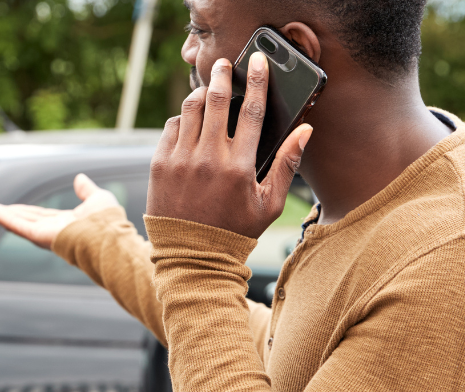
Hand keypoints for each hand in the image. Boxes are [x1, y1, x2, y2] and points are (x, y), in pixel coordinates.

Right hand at [0, 173, 120, 249]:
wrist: (108, 237)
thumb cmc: (108, 222)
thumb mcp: (97, 198)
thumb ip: (86, 190)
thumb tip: (80, 178)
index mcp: (64, 224)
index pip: (38, 216)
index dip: (23, 210)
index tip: (9, 207)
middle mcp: (51, 230)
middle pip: (22, 219)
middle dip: (3, 213)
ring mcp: (42, 234)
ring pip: (14, 221)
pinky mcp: (37, 235)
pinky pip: (14, 224)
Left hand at [148, 52, 312, 238]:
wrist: (191, 256)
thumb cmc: (235, 231)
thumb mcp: (269, 203)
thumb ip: (287, 163)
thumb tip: (305, 130)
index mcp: (239, 166)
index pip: (252, 111)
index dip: (257, 81)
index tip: (257, 62)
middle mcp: (208, 158)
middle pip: (217, 100)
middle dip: (222, 75)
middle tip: (224, 64)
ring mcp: (180, 159)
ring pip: (190, 109)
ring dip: (200, 93)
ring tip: (207, 89)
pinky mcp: (159, 164)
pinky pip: (171, 127)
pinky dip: (182, 118)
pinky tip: (190, 120)